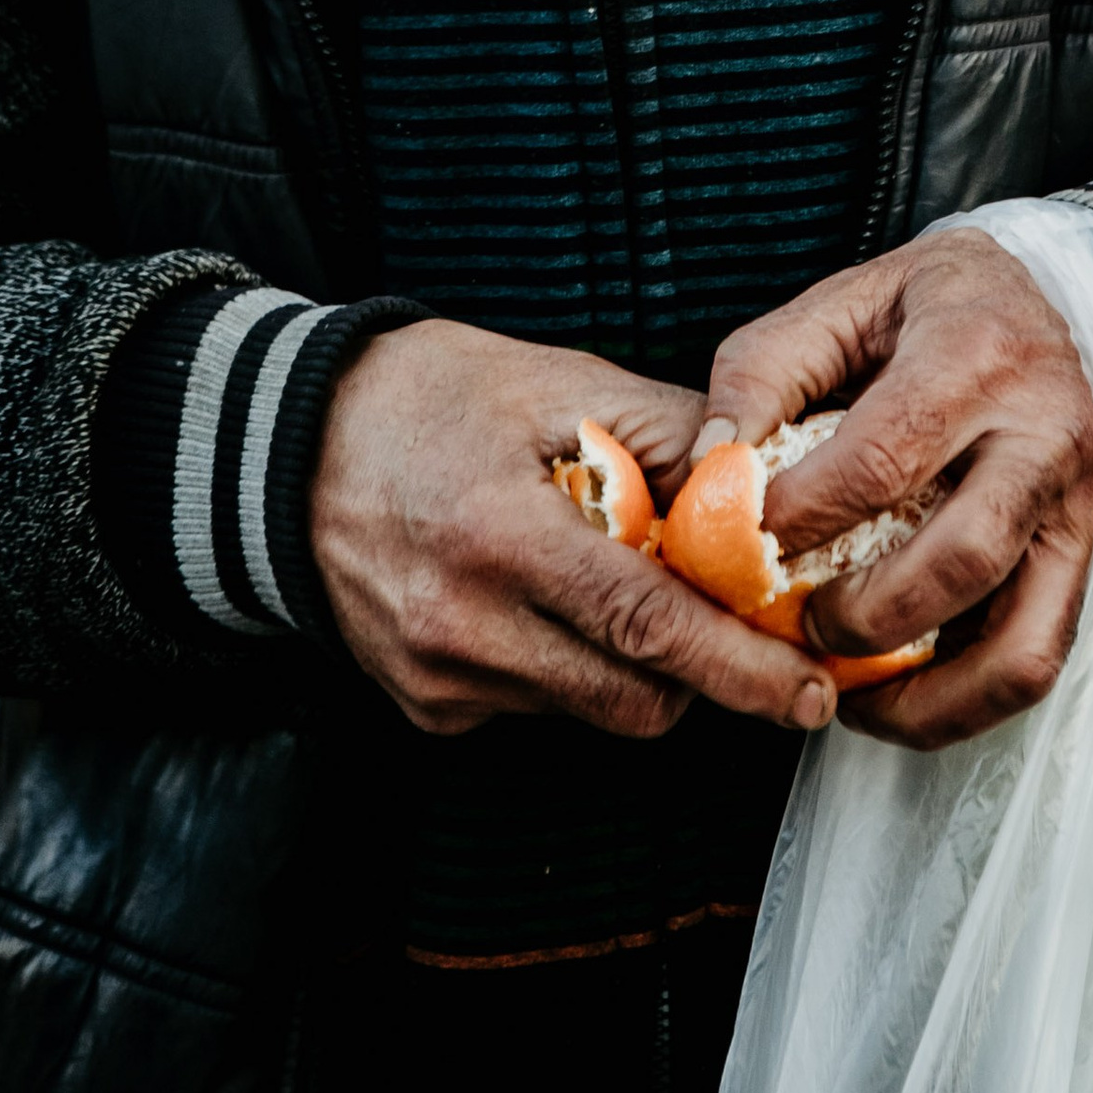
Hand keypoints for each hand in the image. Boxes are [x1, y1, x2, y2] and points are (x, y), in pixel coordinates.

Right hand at [310, 318, 840, 742]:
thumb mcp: (556, 382)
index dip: (740, 666)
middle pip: (634, 699)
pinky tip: (533, 598)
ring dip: (628, 663)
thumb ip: (670, 436)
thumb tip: (764, 489)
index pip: (648, 627)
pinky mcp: (424, 706)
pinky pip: (534, 708)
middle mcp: (464, 625)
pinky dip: (563, 666)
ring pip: (591, 710)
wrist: (286, 444)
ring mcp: (438, 678)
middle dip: (700, 672)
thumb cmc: (424, 397)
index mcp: (502, 536)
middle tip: (720, 615)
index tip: (805, 688)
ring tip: (601, 577)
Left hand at [697, 229, 1092, 753]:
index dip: (806, 516)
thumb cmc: (921, 307)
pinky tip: (892, 696)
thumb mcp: (836, 300)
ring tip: (845, 690)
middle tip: (797, 622)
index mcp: (975, 354)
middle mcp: (1045, 432)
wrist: (1032, 295)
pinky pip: (1038, 658)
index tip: (745, 543)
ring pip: (1021, 643)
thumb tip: (711, 467)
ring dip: (925, 697)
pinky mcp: (1085, 556)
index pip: (884, 458)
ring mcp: (1078, 504)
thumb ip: (763, 373)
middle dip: (866, 617)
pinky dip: (962, 702)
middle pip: (963, 559)